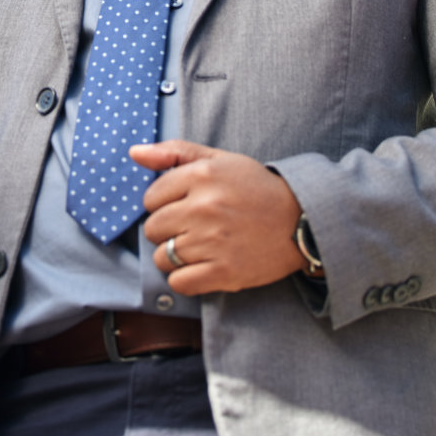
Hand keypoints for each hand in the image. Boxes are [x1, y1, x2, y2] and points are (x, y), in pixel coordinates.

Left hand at [134, 140, 305, 295]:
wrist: (301, 221)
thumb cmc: (255, 188)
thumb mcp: (218, 160)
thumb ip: (174, 152)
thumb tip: (134, 152)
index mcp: (201, 176)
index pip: (150, 198)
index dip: (163, 203)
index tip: (184, 205)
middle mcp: (204, 208)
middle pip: (152, 229)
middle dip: (166, 229)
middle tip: (192, 227)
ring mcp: (213, 243)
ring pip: (162, 257)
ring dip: (174, 255)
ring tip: (198, 247)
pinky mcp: (224, 273)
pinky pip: (179, 283)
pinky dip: (185, 278)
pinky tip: (201, 266)